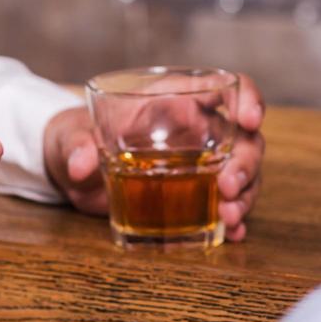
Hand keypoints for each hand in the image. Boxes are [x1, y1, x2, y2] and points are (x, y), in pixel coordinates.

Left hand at [43, 73, 266, 241]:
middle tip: (228, 189)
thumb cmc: (79, 135)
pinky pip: (226, 203)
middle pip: (243, 139)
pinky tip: (233, 234)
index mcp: (174, 99)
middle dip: (245, 163)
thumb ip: (77, 145)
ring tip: (229, 217)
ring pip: (242, 174)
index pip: (224, 87)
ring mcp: (200, 163)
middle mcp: (197, 129)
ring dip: (245, 195)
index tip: (249, 120)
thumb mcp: (72, 135)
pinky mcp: (194, 192)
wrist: (72, 164)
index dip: (247, 98)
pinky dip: (235, 219)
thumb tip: (79, 165)